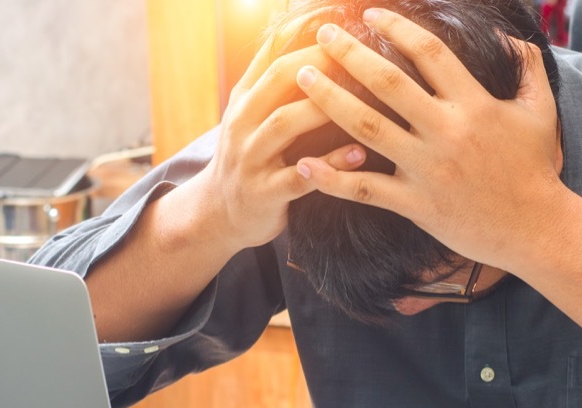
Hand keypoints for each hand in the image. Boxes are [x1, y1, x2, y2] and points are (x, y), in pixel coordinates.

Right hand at [195, 23, 367, 254]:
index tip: (337, 13)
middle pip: (279, 80)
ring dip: (324, 107)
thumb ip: (273, 78)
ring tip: (363, 96)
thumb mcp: (251, 112)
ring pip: (285, 123)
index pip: (271, 51)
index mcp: (245, 97)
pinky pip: (299, 177)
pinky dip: (330, 165)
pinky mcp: (264, 193)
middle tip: (358, 50)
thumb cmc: (250, 155)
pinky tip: (360, 154)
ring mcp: (251, 157)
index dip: (303, 29)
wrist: (218, 213)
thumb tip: (303, 28)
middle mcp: (243, 122)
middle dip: (320, 61)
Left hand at [293, 9, 565, 271]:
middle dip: (349, 53)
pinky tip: (304, 163)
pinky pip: (365, 189)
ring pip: (366, 127)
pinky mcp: (416, 205)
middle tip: (322, 34)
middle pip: (387, 81)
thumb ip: (528, 66)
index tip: (370, 15)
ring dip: (329, 99)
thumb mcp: (541, 110)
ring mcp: (427, 169)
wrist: (536, 230)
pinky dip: (331, 178)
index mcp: (474, 104)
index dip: (396, 27)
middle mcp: (446, 131)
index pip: (428, 52)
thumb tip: (509, 36)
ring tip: (302, 78)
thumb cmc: (536, 170)